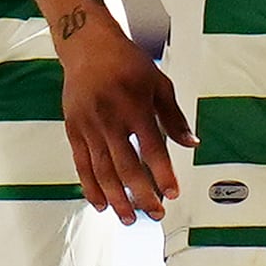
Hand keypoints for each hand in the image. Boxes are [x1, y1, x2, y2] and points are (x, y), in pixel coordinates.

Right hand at [57, 10, 190, 223]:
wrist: (87, 46)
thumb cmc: (126, 62)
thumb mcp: (158, 83)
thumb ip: (174, 117)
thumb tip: (191, 143)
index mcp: (135, 107)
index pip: (152, 149)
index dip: (163, 175)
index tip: (173, 193)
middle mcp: (111, 119)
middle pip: (126, 167)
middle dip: (142, 195)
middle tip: (155, 213)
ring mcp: (89, 126)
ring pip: (103, 172)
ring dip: (117, 199)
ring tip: (130, 218)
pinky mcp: (74, 130)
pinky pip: (82, 165)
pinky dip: (91, 187)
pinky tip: (101, 204)